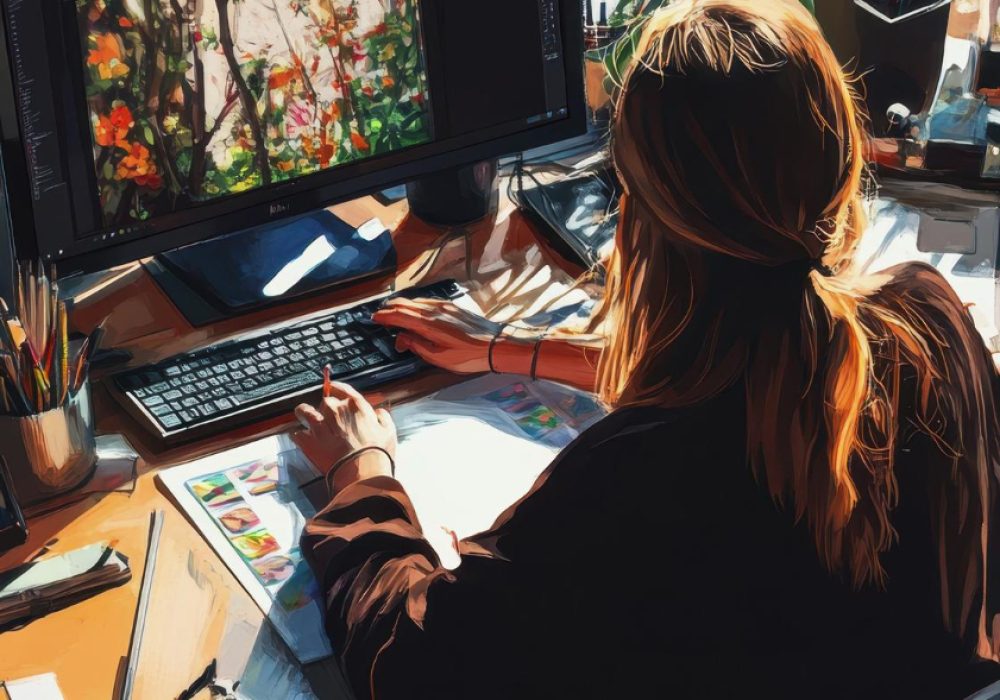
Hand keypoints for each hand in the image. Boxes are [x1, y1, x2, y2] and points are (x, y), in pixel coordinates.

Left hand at [292, 381, 396, 491]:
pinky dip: (299, 436)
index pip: (341, 389)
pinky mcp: (307, 441)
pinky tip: (303, 441)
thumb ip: (382, 417)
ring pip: (303, 411)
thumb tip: (377, 413)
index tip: (332, 389)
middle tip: (330, 420)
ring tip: (305, 421)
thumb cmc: (377, 452)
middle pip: (324, 401)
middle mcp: (334, 410)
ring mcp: (318, 424)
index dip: (336, 389)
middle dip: (326, 409)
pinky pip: (296, 433)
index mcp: (354, 405)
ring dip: (304, 414)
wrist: (362, 472)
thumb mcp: (388, 431)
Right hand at [372, 297, 501, 373]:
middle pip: (405, 304)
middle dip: (390, 308)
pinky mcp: (453, 306)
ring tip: (393, 311)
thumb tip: (402, 338)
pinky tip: (415, 310)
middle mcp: (435, 310)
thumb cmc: (470, 355)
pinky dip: (415, 304)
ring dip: (402, 305)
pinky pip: (427, 301)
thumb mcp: (440, 358)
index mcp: (428, 324)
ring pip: (416, 301)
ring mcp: (444, 306)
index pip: (400, 316)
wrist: (496, 345)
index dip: (385, 317)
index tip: (374, 318)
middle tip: (380, 314)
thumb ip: (417, 346)